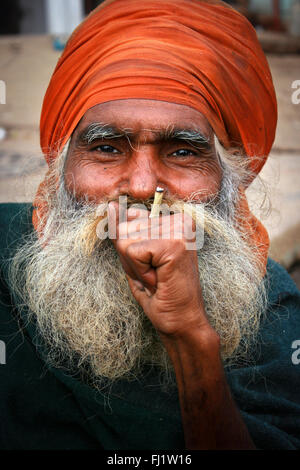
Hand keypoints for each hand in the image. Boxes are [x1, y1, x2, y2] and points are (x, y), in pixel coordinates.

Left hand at [108, 202, 209, 336]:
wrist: (180, 321)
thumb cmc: (158, 291)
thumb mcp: (134, 255)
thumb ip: (122, 229)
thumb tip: (110, 205)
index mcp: (175, 218)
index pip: (129, 216)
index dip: (131, 246)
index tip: (151, 263)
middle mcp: (180, 218)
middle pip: (125, 228)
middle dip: (131, 257)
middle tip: (154, 274)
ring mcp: (179, 229)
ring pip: (126, 239)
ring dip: (135, 266)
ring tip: (157, 277)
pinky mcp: (175, 243)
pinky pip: (133, 251)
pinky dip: (139, 272)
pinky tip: (159, 280)